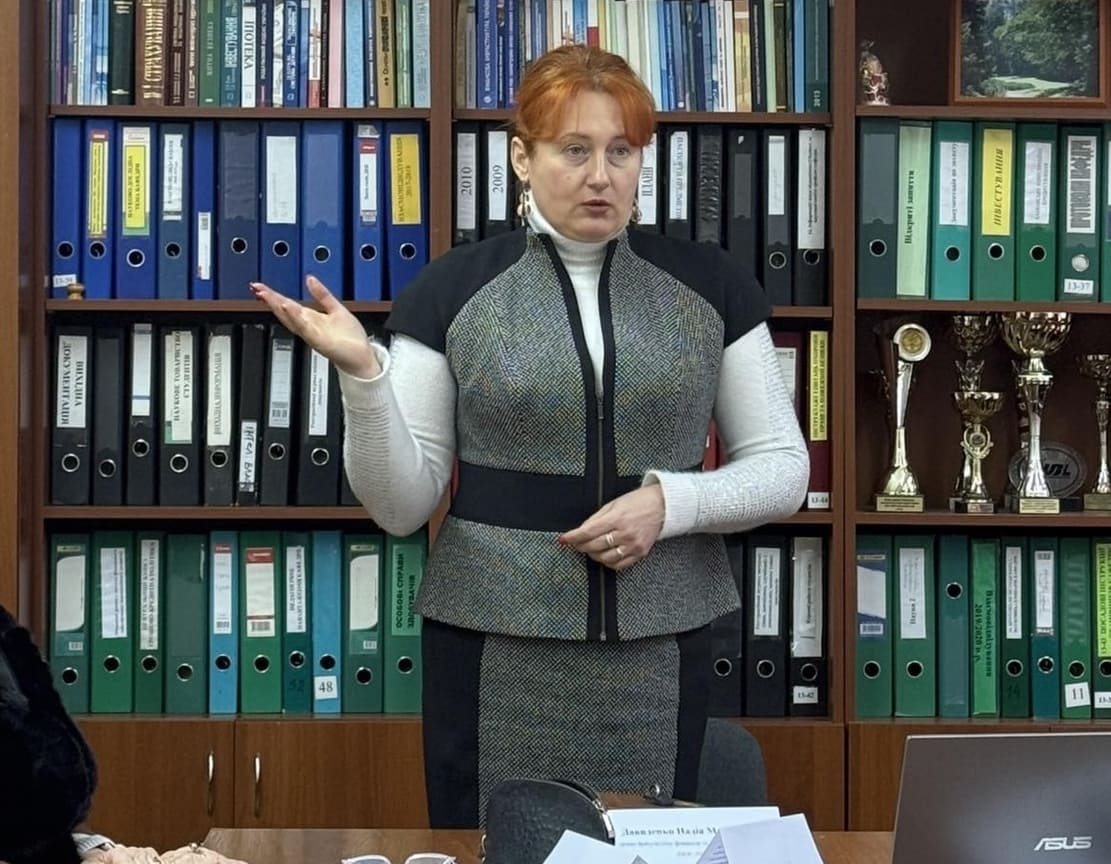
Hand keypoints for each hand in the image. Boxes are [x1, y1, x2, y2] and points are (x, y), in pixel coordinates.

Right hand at [250, 276, 379, 377]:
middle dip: (270, 300)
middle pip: (284, 311)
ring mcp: (312, 334)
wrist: (361, 358)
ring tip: (268, 296)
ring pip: (291, 319)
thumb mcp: (336, 308)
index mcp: (311, 318)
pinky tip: (288, 307)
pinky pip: (305, 328)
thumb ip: (322, 294)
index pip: (288, 304)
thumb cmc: (350, 338)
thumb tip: (310, 279)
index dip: (273, 295)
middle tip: (257, 288)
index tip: (260, 286)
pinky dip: (296, 317)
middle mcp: (308, 326)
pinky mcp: (319, 340)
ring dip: (279, 308)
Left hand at [559, 486, 664, 570]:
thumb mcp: (613, 504)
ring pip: (604, 558)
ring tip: (589, 549)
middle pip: (594, 546)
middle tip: (575, 544)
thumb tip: (581, 530)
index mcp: (617, 518)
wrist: (662, 507)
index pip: (588, 532)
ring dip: (593, 555)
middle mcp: (625, 533)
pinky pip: (619, 565)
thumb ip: (596, 518)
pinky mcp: (640, 553)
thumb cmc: (638, 502)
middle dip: (580, 546)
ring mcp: (633, 545)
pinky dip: (607, 562)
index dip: (573, 537)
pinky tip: (603, 556)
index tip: (564, 539)